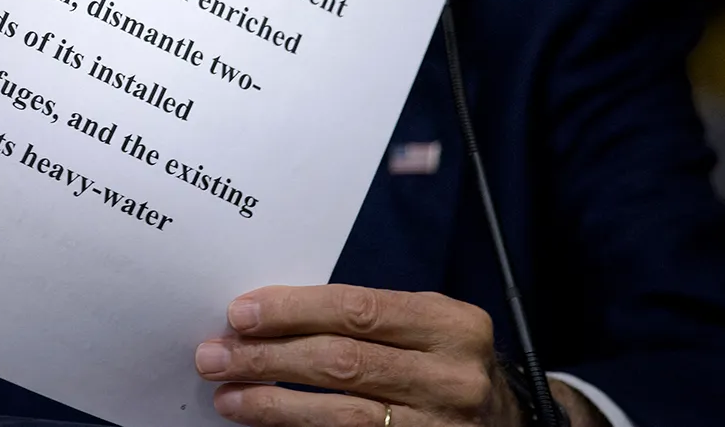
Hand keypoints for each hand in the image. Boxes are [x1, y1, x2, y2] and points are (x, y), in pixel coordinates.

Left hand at [195, 284, 524, 426]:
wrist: (508, 421)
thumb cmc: (443, 360)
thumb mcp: (423, 325)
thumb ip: (363, 318)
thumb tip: (266, 316)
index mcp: (451, 324)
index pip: (358, 311)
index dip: (293, 310)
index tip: (240, 313)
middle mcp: (452, 377)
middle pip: (343, 363)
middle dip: (269, 357)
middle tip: (215, 354)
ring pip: (342, 416)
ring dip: (274, 404)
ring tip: (228, 394)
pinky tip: (264, 425)